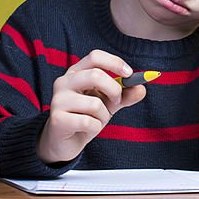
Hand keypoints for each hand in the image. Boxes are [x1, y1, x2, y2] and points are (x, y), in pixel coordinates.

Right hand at [37, 49, 147, 163]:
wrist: (64, 142)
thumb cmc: (85, 116)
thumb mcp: (108, 103)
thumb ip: (124, 95)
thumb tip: (141, 88)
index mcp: (76, 72)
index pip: (95, 56)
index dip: (115, 62)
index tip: (129, 74)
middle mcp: (64, 82)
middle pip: (96, 75)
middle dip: (114, 90)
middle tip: (117, 102)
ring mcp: (58, 100)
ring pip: (94, 103)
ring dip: (103, 116)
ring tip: (96, 121)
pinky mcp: (57, 119)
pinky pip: (88, 122)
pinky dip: (95, 128)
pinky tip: (86, 130)